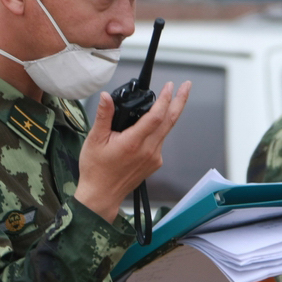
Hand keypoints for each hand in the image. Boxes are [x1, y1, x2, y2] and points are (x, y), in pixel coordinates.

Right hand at [74, 80, 191, 223]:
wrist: (101, 195)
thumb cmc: (96, 170)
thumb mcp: (94, 139)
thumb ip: (104, 116)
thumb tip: (107, 97)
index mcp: (133, 143)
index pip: (156, 117)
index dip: (165, 99)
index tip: (169, 86)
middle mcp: (148, 151)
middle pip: (170, 121)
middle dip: (180, 101)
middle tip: (186, 86)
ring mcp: (154, 158)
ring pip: (166, 130)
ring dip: (170, 113)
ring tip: (170, 99)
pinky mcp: (154, 163)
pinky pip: (160, 141)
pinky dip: (160, 128)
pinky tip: (152, 123)